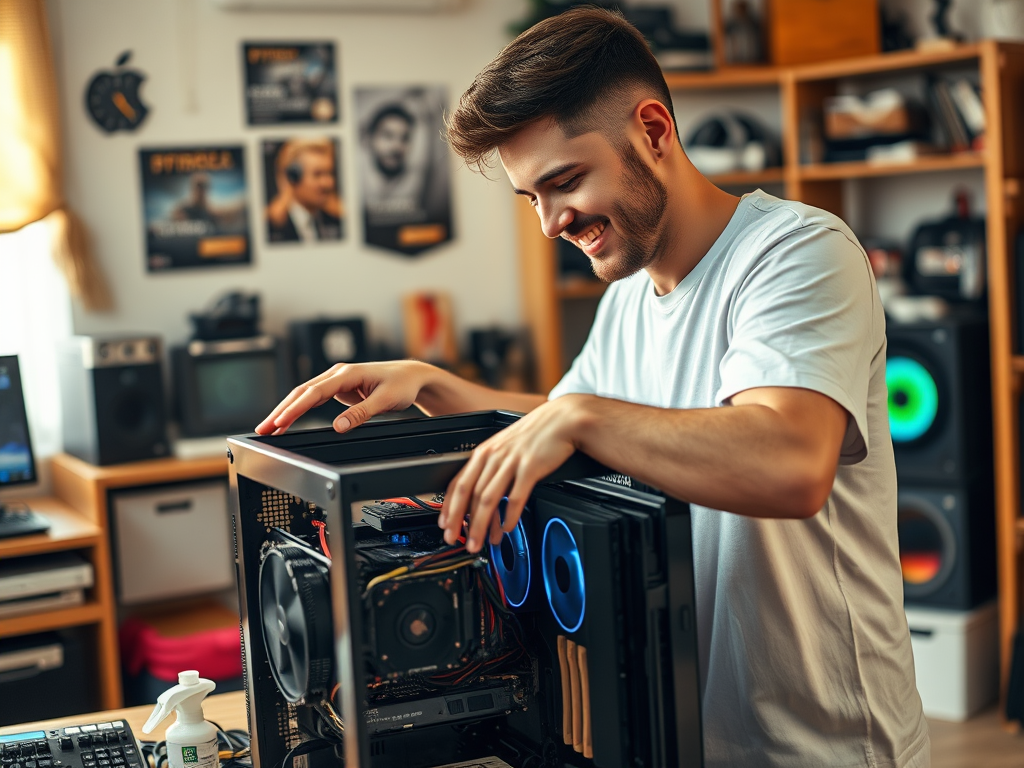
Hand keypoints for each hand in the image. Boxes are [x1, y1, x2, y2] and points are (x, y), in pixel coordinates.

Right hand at [255, 360, 434, 434]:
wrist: (411, 376)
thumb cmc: (401, 384)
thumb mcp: (385, 400)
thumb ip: (361, 413)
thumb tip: (338, 427)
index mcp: (347, 373)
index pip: (314, 392)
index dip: (295, 408)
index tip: (280, 421)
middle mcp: (338, 374)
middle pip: (302, 392)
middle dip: (281, 410)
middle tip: (264, 428)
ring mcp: (336, 381)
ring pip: (305, 395)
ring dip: (287, 411)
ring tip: (270, 428)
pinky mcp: (339, 389)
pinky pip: (313, 399)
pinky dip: (299, 410)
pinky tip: (288, 420)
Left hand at [438, 395, 587, 552]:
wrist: (562, 420)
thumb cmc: (534, 436)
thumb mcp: (505, 447)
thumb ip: (491, 468)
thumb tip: (480, 495)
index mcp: (484, 452)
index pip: (458, 483)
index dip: (448, 507)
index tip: (445, 525)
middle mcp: (494, 457)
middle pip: (470, 494)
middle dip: (460, 521)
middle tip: (457, 540)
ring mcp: (511, 461)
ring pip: (488, 498)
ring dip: (481, 525)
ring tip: (480, 542)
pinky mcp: (530, 467)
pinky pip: (516, 496)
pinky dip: (509, 515)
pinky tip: (507, 527)